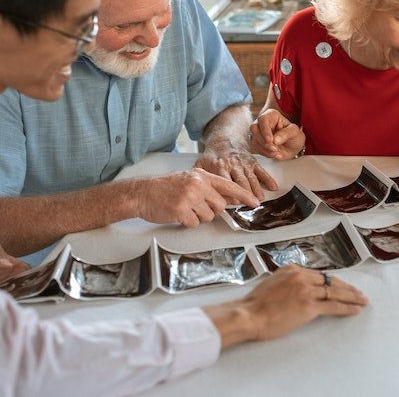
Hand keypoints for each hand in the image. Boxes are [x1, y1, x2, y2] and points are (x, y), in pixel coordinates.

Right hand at [128, 169, 260, 226]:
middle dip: (211, 210)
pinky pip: (195, 223)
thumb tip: (229, 197)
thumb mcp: (190, 179)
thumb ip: (209, 186)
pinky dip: (188, 222)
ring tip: (185, 208)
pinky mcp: (181, 210)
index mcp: (201, 175)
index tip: (255, 202)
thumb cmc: (166, 187)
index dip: (244, 195)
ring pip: (209, 216)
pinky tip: (178, 213)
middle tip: (196, 206)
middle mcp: (198, 184)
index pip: (229, 186)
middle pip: (220, 205)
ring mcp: (189, 197)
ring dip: (199, 217)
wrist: (143, 193)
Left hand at [195, 143, 277, 198]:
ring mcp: (244, 163)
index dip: (229, 192)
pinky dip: (268, 179)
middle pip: (240, 181)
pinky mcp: (253, 161)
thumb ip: (198, 175)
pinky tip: (273, 187)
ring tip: (259, 200)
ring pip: (251, 178)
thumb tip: (196, 190)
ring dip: (256, 189)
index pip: (225, 181)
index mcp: (219, 166)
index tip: (233, 202)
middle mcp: (233, 164)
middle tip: (249, 205)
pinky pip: (261, 171)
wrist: (226, 137)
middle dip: (245, 193)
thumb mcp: (202, 162)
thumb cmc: (214, 154)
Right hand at [204, 265, 367, 348]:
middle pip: (331, 281)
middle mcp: (301, 276)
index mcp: (292, 269)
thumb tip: (295, 290)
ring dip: (352, 297)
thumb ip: (286, 283)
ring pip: (335, 293)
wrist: (248, 315)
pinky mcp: (309, 306)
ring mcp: (306, 290)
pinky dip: (347, 308)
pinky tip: (356, 309)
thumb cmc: (254, 305)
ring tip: (363, 301)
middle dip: (347, 288)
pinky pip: (333, 307)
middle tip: (359, 293)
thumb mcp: (271, 284)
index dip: (334, 281)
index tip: (342, 285)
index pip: (319, 275)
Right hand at [248, 109, 305, 160]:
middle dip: (264, 141)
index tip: (270, 140)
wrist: (293, 147)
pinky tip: (275, 153)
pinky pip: (256, 149)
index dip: (265, 130)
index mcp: (272, 115)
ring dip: (265, 149)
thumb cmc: (294, 136)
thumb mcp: (295, 132)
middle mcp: (263, 123)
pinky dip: (266, 153)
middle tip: (275, 148)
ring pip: (254, 140)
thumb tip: (275, 140)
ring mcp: (259, 133)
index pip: (263, 119)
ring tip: (278, 151)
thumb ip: (286, 133)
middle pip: (254, 129)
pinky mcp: (257, 143)